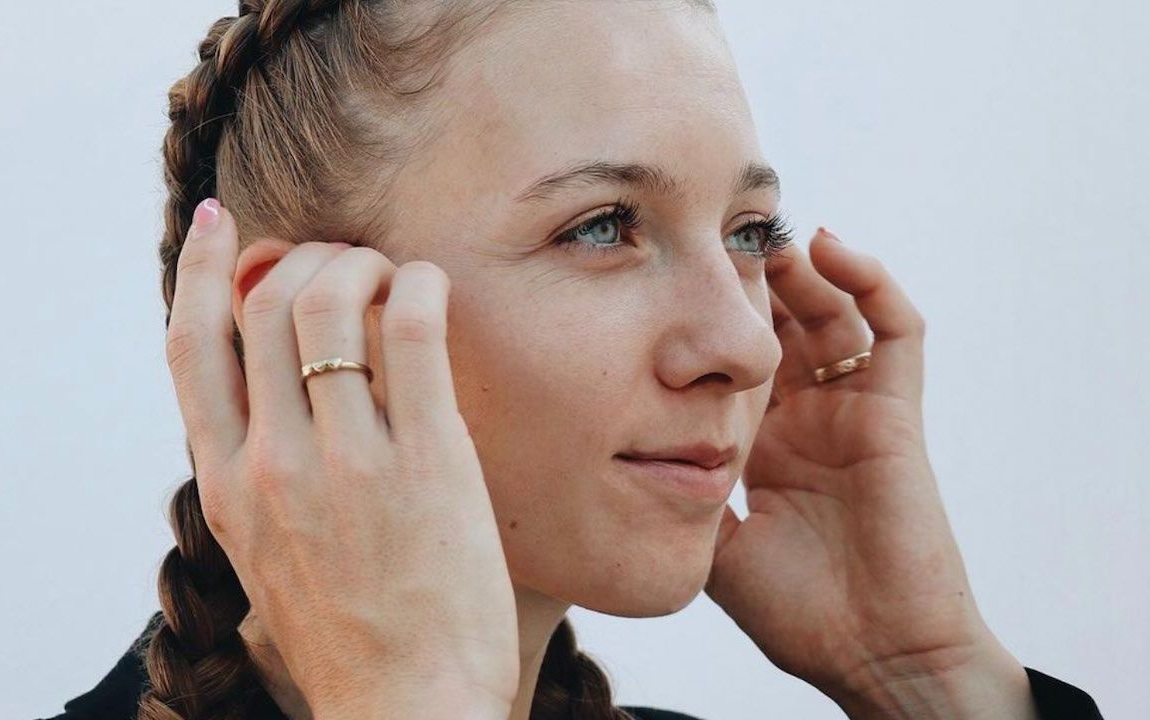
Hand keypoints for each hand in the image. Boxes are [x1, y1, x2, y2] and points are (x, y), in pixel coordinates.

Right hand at [164, 200, 518, 718]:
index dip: (200, 268)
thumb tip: (276, 391)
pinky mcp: (428, 461)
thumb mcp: (271, 552)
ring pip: (328, 299)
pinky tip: (432, 289)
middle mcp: (274, 463)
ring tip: (392, 277)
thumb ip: (260, 472)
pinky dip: (418, 283)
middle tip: (347, 264)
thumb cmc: (351, 633)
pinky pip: (412, 328)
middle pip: (263, 302)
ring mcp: (348, 461)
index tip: (221, 221)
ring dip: (362, 261)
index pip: (189, 345)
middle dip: (303, 255)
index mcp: (228, 484)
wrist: (408, 707)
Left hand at [703, 228, 1017, 713]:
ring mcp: (854, 410)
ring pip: (835, 313)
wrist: (873, 655)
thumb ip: (683, 496)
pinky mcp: (896, 414)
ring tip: (765, 230)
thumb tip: (623, 456)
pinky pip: (897, 333)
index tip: (668, 272)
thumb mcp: (715, 545)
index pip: (735, 358)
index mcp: (765, 442)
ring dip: (805, 269)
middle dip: (756, 277)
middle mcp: (808, 417)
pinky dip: (872, 284)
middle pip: (783, 323)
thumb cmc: (798, 612)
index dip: (710, 315)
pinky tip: (830, 250)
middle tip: (716, 232)